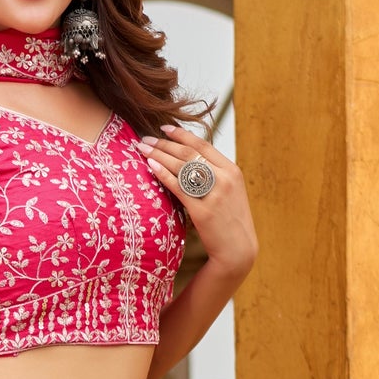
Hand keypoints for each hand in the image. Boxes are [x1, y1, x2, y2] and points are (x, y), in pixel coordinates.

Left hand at [136, 124, 256, 281]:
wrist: (237, 249)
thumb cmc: (228, 222)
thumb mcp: (229, 193)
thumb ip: (215, 176)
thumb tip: (191, 163)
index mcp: (232, 170)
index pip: (203, 145)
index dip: (182, 134)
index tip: (164, 128)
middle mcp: (225, 178)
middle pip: (189, 153)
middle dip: (164, 143)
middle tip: (144, 139)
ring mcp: (214, 194)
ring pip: (182, 166)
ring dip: (159, 154)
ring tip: (142, 148)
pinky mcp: (203, 211)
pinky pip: (179, 187)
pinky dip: (164, 174)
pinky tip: (151, 166)